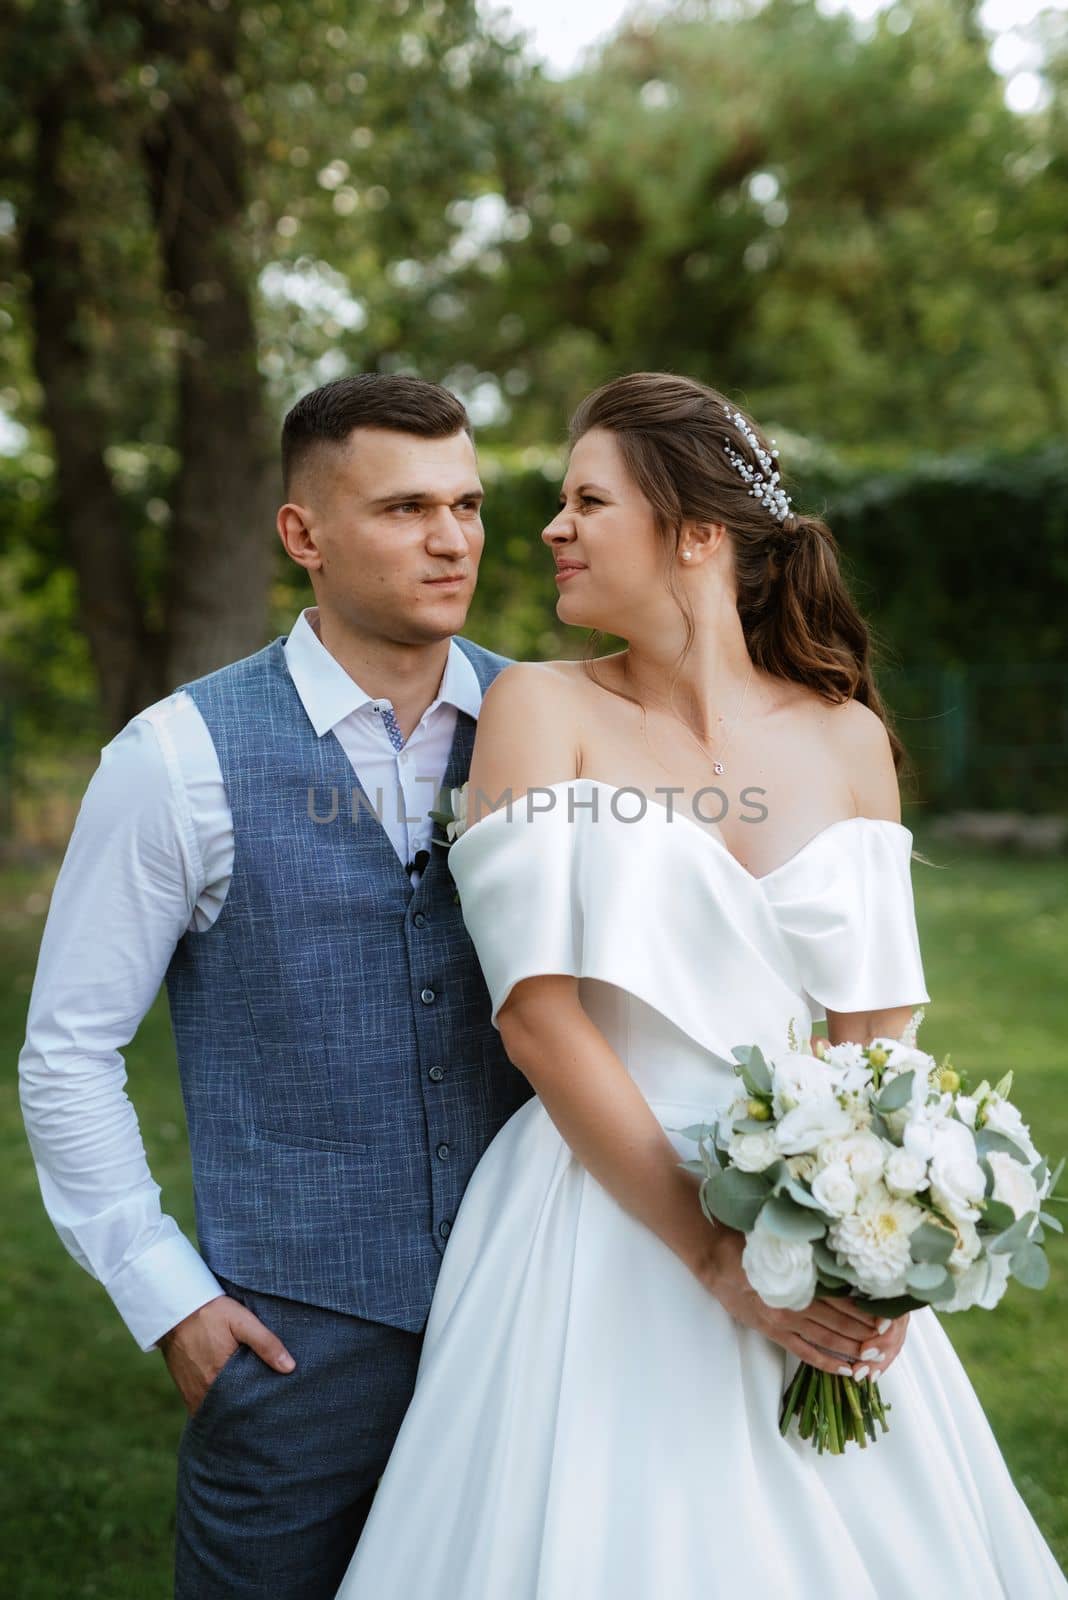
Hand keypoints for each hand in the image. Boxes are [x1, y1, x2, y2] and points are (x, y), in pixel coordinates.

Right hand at [158, 1294, 295, 1416]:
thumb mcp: (242, 1321)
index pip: (245, 1402)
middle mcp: (204, 1390)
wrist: (175, 1308)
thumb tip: (289, 1367)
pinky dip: (215, 1405)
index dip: (259, 1405)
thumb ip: (266, 1343)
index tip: (272, 1405)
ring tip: (247, 1405)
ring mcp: (192, 1392)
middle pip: (231, 1409)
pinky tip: (228, 1400)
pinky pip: (202, 1406)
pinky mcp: (184, 1389)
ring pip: (216, 1409)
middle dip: (245, 1410)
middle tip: (263, 1410)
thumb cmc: (211, 1312)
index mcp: (220, 1376)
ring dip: (230, 1408)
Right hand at [699, 1226, 909, 1376]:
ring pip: (824, 1338)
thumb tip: (840, 1260)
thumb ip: (807, 1256)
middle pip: (836, 1322)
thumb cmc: (748, 1244)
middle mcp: (792, 1304)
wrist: (714, 1259)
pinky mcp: (772, 1332)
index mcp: (796, 1280)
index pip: (838, 1300)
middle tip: (887, 1341)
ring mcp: (782, 1321)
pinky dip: (825, 1362)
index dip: (862, 1311)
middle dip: (863, 1332)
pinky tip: (844, 1369)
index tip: (884, 1317)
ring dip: (850, 1348)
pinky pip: (803, 1352)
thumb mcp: (780, 1244)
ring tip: (873, 1356)